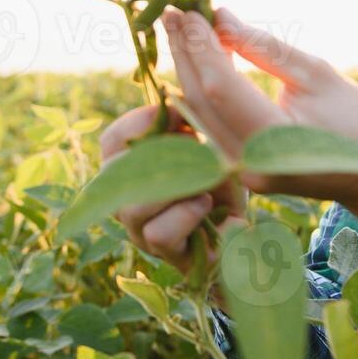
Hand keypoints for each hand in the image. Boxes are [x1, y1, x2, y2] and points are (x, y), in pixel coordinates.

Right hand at [98, 102, 247, 273]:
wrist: (246, 221)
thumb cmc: (220, 178)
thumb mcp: (205, 143)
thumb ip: (184, 121)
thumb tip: (172, 102)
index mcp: (131, 170)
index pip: (111, 141)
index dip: (138, 124)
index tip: (178, 114)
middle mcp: (127, 202)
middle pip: (112, 176)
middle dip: (157, 157)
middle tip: (194, 148)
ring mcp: (142, 233)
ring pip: (132, 209)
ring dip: (174, 189)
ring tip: (204, 182)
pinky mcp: (166, 256)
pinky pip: (159, 234)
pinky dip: (187, 214)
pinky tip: (207, 205)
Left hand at [160, 6, 357, 203]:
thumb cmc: (356, 121)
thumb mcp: (317, 74)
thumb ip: (266, 49)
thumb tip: (221, 18)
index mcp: (275, 140)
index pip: (222, 88)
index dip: (201, 47)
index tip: (189, 10)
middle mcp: (249, 163)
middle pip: (201, 101)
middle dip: (185, 53)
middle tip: (172, 12)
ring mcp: (240, 173)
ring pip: (199, 113)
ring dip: (188, 68)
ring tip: (179, 28)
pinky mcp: (237, 170)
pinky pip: (209, 124)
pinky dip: (201, 89)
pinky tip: (197, 58)